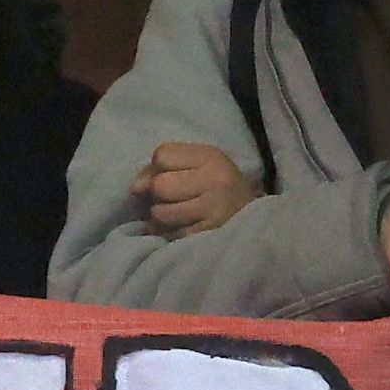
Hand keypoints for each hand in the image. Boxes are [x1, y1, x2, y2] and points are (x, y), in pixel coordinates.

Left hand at [134, 142, 255, 237]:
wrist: (254, 220)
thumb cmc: (216, 188)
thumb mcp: (196, 166)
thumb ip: (159, 168)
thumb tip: (135, 189)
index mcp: (211, 156)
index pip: (162, 155)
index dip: (156, 168)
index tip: (168, 176)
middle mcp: (216, 179)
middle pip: (160, 185)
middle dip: (157, 195)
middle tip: (171, 199)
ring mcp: (215, 209)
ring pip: (162, 213)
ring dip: (160, 217)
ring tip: (174, 215)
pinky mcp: (211, 234)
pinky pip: (172, 234)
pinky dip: (169, 233)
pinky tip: (180, 229)